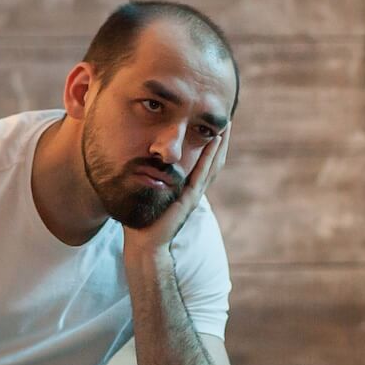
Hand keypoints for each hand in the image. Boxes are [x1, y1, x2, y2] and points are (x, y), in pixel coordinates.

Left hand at [123, 131, 228, 258]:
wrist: (144, 243)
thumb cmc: (142, 220)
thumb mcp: (147, 193)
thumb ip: (147, 179)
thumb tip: (137, 163)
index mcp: (186, 189)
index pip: (203, 163)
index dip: (211, 146)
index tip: (214, 128)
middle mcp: (194, 190)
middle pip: (214, 161)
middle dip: (221, 141)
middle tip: (227, 120)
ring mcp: (194, 194)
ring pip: (212, 164)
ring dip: (220, 144)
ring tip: (225, 126)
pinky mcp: (189, 198)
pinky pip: (202, 173)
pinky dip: (209, 156)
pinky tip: (214, 142)